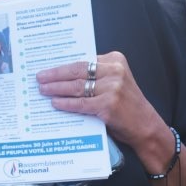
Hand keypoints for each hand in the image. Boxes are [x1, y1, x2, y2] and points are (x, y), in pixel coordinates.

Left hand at [38, 51, 158, 150]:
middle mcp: (114, 71)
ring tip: (44, 90)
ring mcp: (112, 88)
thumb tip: (64, 76)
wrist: (145, 125)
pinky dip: (66, 103)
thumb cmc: (127, 105)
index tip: (49, 68)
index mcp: (115, 60)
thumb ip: (97, 76)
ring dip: (57, 89)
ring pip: (76, 86)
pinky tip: (55, 103)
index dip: (63, 65)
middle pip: (77, 70)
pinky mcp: (108, 105)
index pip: (83, 61)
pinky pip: (81, 103)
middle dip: (56, 75)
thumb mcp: (116, 82)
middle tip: (40, 77)